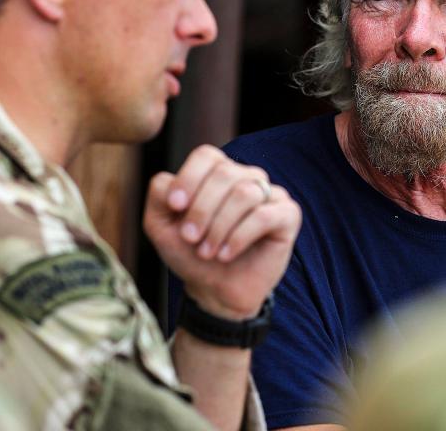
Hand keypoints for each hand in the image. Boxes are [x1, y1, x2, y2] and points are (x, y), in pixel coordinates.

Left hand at [143, 145, 300, 319]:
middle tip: (190, 238)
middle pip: (224, 174)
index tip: (175, 207)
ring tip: (207, 252)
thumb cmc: (190, 253)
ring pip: (245, 194)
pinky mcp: (287, 215)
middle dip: (202, 209)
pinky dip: (240, 236)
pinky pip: (265, 215)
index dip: (189, 178)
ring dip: (219, 227)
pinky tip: (227, 255)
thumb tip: (172, 180)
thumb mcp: (160, 225)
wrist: (215, 290)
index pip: (207, 156)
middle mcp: (245, 177)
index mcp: (217, 173)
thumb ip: (158, 195)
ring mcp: (269, 194)